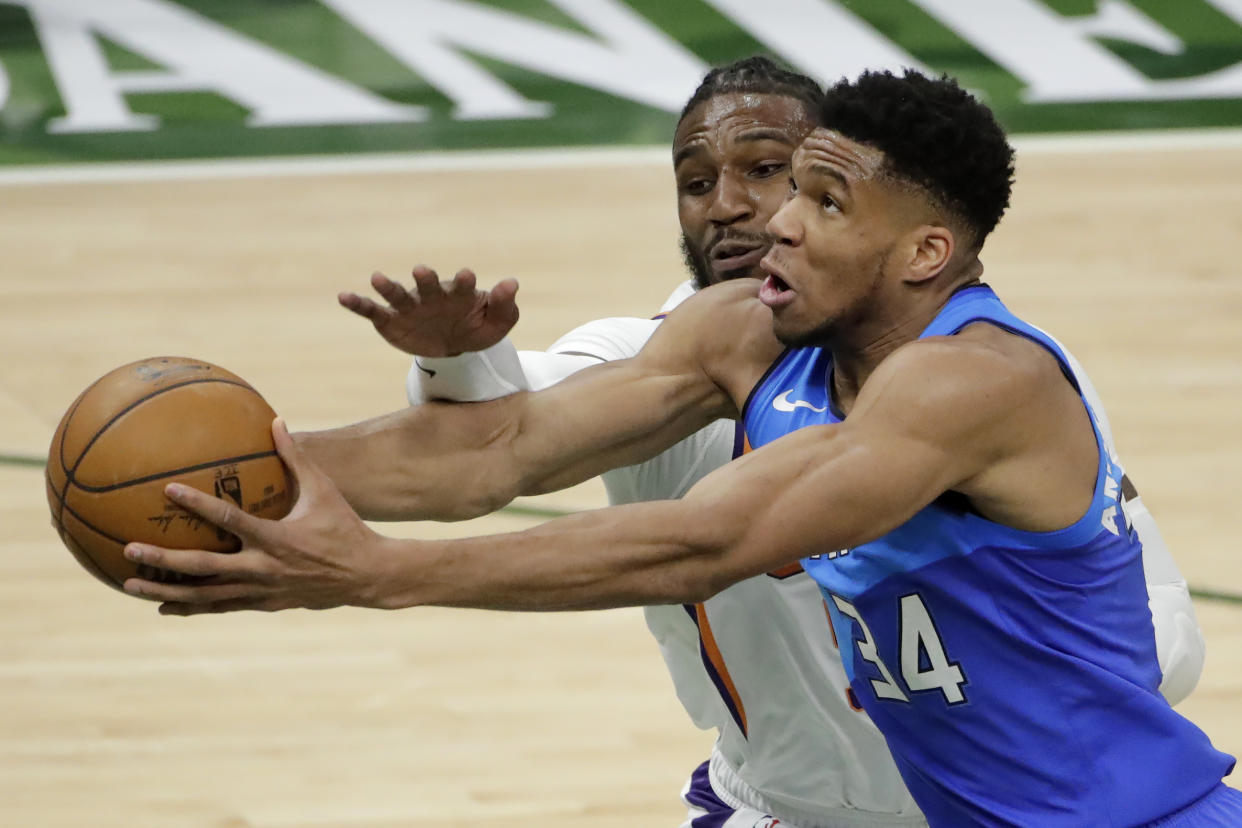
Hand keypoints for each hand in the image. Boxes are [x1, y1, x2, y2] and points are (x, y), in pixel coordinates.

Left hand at [122, 419, 394, 614]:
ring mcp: (261, 591)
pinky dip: (192, 606)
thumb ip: (296, 458)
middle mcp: (263, 568)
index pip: (230, 520)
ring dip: (166, 591)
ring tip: (131, 586)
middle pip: (204, 567)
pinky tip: (164, 606)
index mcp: (277, 538)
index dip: (198, 505)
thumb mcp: (324, 490)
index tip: (167, 491)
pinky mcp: (263, 604)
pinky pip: (220, 606)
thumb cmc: (345, 527)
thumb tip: (276, 421)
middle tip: (130, 549)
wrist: (366, 576)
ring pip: (205, 595)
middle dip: (164, 559)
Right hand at [338, 266, 519, 356]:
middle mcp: (432, 295)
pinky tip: (342, 297)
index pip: (463, 286)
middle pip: (428, 285)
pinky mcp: (391, 321)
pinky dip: (358, 304)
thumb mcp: (497, 323)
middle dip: (426, 279)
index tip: (468, 276)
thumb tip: (512, 283)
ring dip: (388, 286)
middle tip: (423, 271)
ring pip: (398, 294)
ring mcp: (410, 307)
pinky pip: (372, 311)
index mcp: (459, 294)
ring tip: (377, 277)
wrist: (456, 347)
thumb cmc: (477, 328)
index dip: (465, 281)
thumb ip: (505, 305)